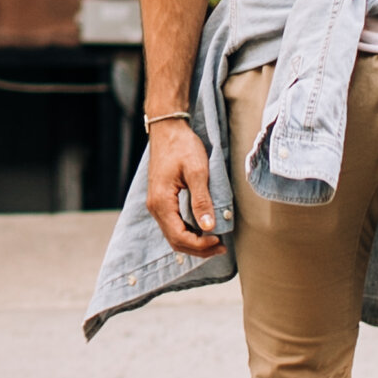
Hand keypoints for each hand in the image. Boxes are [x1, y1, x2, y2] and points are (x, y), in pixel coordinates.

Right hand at [145, 114, 222, 260]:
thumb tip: (209, 227)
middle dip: (199, 248)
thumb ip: (202, 201)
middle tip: (222, 247)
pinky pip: (173, 225)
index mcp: (162, 202)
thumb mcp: (197, 171)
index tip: (220, 241)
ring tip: (215, 241)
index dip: (200, 245)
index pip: (179, 237)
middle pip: (175, 241)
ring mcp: (156, 204)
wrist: (168, 129)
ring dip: (194, 242)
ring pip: (174, 235)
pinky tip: (203, 230)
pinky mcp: (161, 200)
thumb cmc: (182, 146)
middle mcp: (155, 207)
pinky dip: (188, 232)